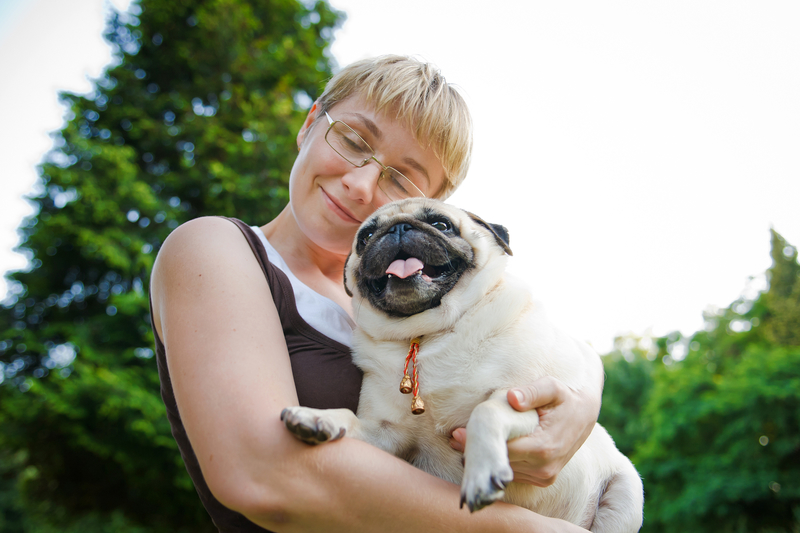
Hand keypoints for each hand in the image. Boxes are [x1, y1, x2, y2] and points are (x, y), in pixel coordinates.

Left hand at [450, 376, 600, 486]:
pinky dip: (499, 465)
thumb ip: (533, 392)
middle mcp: (545, 468)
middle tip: (453, 438)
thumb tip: (511, 397)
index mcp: (545, 447)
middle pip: (501, 463)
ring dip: (486, 460)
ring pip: (506, 472)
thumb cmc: (565, 397)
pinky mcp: (544, 479)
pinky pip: (515, 475)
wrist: (585, 414)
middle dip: (477, 452)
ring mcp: (545, 476)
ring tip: (461, 445)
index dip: (480, 443)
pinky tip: (482, 453)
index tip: (458, 433)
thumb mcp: (552, 387)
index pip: (504, 450)